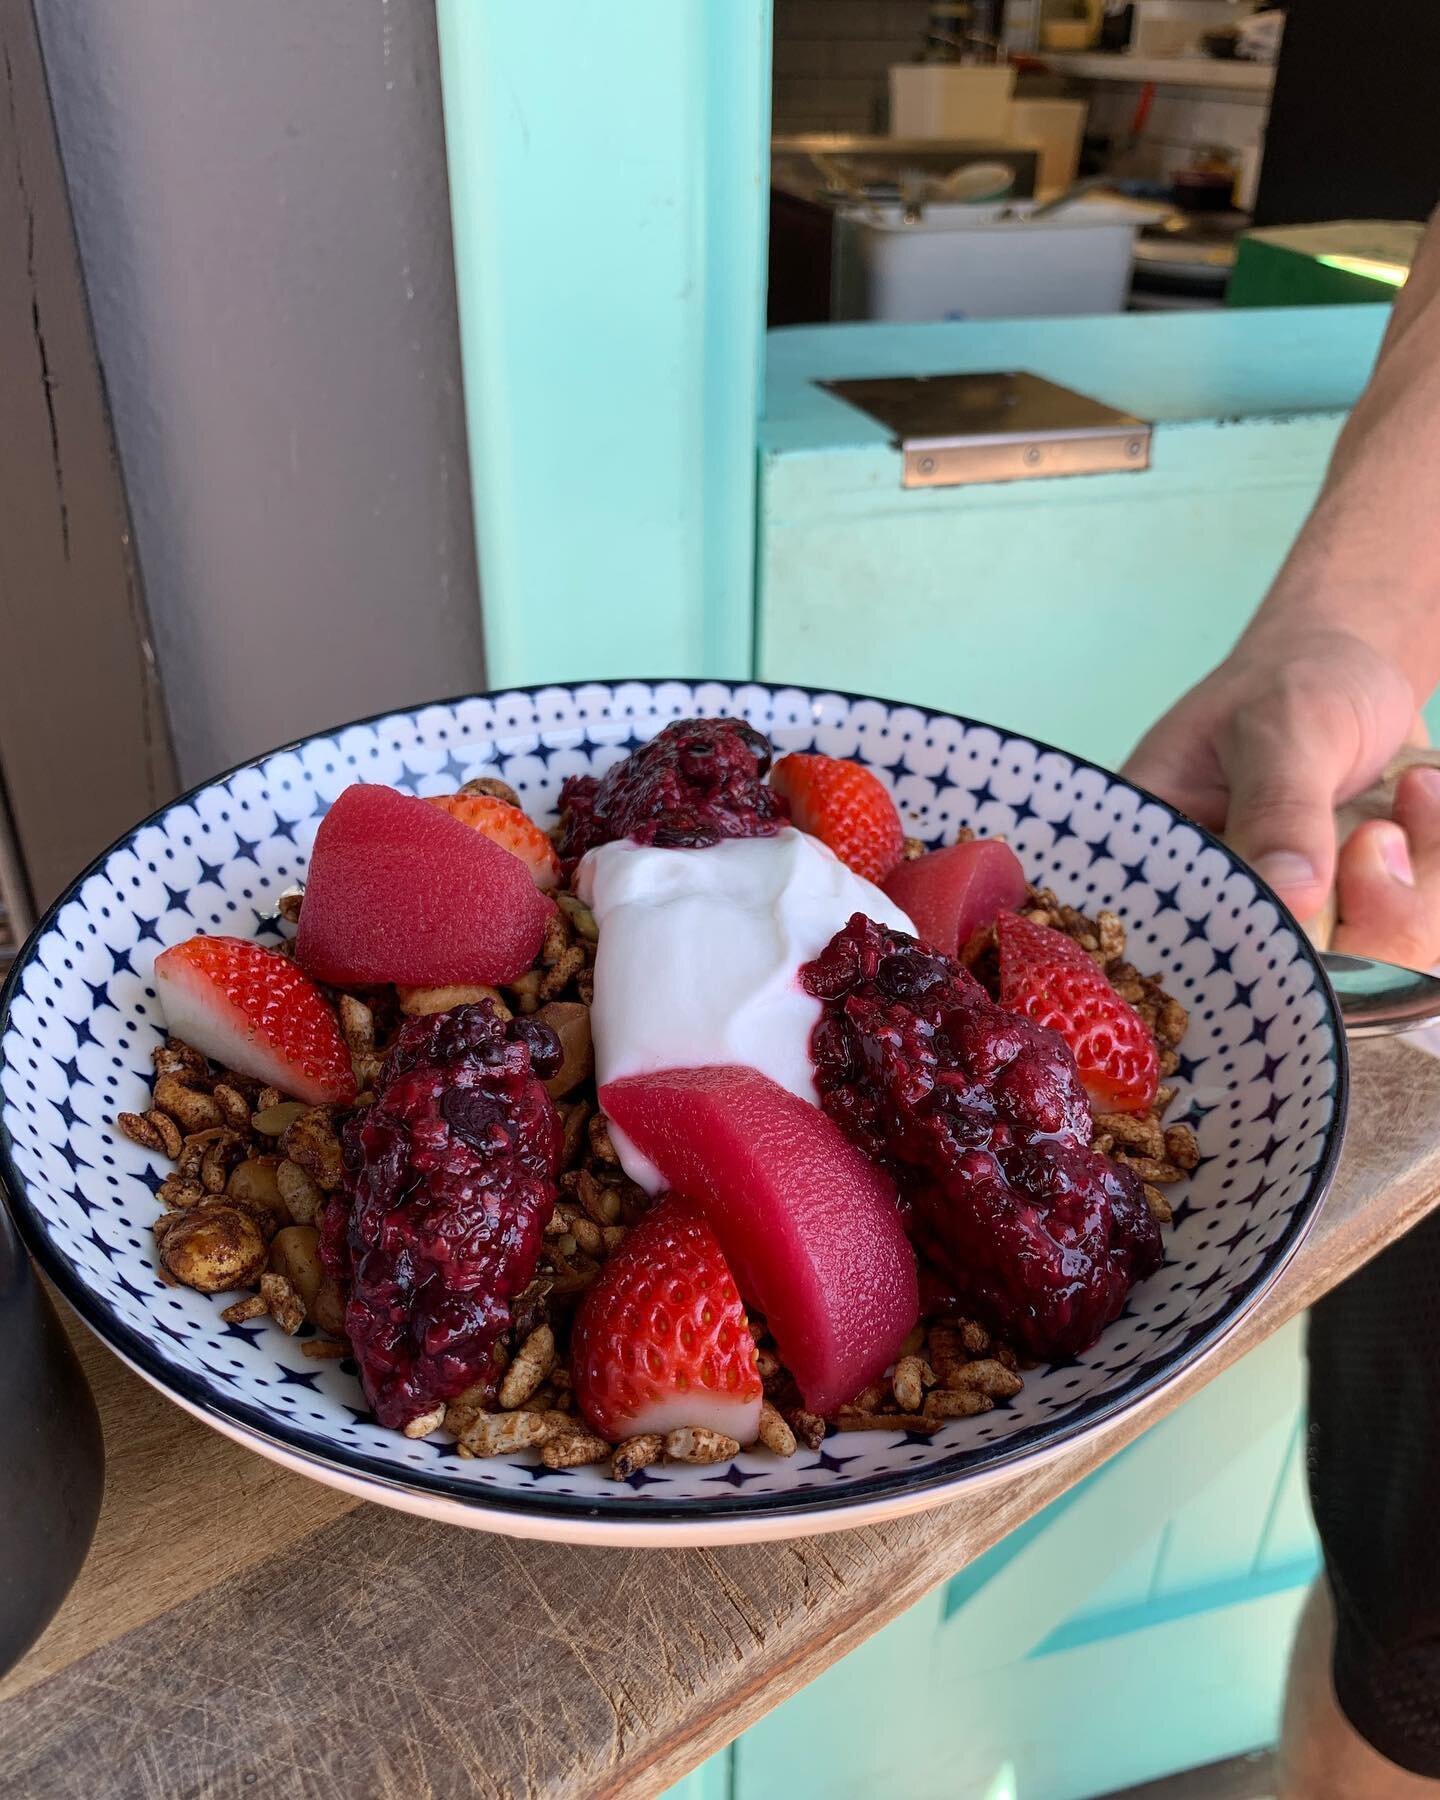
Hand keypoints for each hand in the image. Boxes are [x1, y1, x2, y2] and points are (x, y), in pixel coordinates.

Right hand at [1123, 627, 1439, 966]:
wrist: (1358, 662)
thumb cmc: (1296, 679)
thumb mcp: (1284, 726)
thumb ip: (1283, 810)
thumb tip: (1291, 898)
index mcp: (1159, 858)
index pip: (1182, 946)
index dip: (1248, 956)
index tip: (1315, 910)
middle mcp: (1218, 904)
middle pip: (1283, 978)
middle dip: (1362, 915)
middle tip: (1378, 833)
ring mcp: (1291, 917)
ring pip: (1365, 966)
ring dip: (1411, 883)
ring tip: (1409, 794)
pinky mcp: (1352, 917)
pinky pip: (1410, 936)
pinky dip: (1434, 868)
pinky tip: (1419, 798)